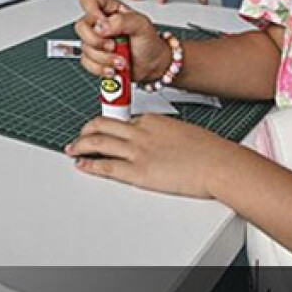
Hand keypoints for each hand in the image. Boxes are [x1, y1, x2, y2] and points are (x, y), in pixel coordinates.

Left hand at [66, 114, 236, 198]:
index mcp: (153, 120)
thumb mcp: (186, 132)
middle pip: (103, 124)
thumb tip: (165, 144)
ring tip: (72, 149)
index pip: (123, 120)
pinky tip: (82, 164)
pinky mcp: (138, 171)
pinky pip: (106, 165)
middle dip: (87, 129)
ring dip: (81, 145)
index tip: (103, 129)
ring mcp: (137, 151)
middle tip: (80, 136)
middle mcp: (140, 132)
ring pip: (98, 141)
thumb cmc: (211, 151)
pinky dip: (90, 164)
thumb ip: (168, 135)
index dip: (109, 125)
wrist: (219, 163)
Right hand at [75, 0, 167, 83]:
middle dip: (97, 41)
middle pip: (81, 27)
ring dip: (104, 58)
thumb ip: (122, 21)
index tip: (104, 24)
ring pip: (85, 48)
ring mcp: (95, 41)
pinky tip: (113, 68)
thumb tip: (101, 26)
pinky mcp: (94, 58)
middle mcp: (99, 24)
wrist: (152, 65)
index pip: (88, 1)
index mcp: (110, 10)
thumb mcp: (142, 25)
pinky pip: (87, 62)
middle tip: (113, 46)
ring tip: (121, 60)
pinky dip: (100, 68)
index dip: (92, 12)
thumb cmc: (149, 42)